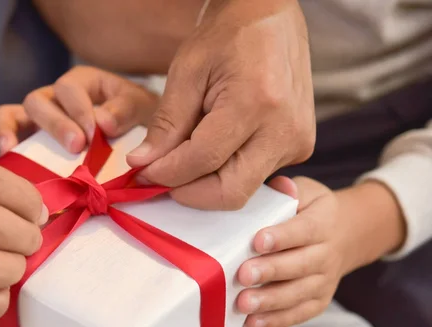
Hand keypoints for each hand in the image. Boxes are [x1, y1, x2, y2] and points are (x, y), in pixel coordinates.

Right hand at [0, 66, 158, 154]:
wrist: (140, 135)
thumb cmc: (137, 117)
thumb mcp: (141, 107)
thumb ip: (125, 110)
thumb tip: (102, 123)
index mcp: (83, 82)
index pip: (69, 87)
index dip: (78, 110)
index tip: (93, 134)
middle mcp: (56, 95)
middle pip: (39, 101)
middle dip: (55, 124)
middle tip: (75, 146)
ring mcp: (40, 116)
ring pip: (16, 113)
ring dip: (18, 132)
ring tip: (18, 150)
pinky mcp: (30, 135)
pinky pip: (9, 128)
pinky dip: (4, 137)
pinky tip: (8, 154)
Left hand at [127, 0, 314, 209]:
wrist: (270, 18)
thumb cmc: (227, 37)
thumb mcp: (187, 72)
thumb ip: (166, 124)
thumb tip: (144, 164)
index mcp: (256, 102)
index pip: (203, 160)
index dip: (167, 174)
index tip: (143, 173)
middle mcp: (285, 129)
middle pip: (229, 192)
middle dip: (188, 192)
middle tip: (161, 176)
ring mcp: (298, 142)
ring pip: (241, 190)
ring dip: (205, 183)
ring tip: (187, 153)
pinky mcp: (300, 147)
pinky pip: (254, 177)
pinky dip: (225, 173)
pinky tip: (212, 147)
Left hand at [236, 176, 343, 326]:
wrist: (345, 235)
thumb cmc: (311, 210)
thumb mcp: (307, 192)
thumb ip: (291, 191)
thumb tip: (281, 186)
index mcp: (323, 223)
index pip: (304, 230)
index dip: (282, 237)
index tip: (258, 241)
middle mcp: (327, 254)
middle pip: (300, 265)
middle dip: (271, 271)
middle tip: (244, 274)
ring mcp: (324, 281)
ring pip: (298, 294)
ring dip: (270, 301)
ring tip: (244, 303)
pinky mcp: (318, 301)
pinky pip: (299, 313)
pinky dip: (277, 320)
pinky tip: (253, 323)